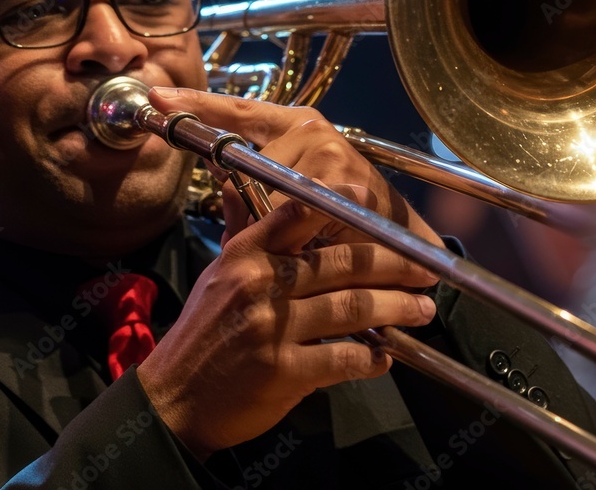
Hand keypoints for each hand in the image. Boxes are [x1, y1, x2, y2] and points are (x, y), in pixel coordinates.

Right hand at [137, 198, 437, 458]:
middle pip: (340, 264)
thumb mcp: (220, 276)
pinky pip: (342, 358)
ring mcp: (273, 328)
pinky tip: (385, 357)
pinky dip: (370, 358)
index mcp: (245, 256)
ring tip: (420, 309)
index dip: (336, 202)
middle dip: (392, 265)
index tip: (369, 197)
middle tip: (424, 269)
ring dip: (395, 308)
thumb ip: (255, 245)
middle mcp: (260, 285)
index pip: (294, 216)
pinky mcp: (283, 371)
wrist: (171, 398)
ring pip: (351, 308)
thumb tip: (275, 210)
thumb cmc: (201, 334)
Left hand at [148, 87, 444, 249]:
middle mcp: (312, 129)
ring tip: (305, 239)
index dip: (195, 104)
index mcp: (294, 123)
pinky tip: (314, 244)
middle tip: (277, 230)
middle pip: (246, 169)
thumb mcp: (286, 197)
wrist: (403, 239)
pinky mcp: (349, 186)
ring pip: (269, 198)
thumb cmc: (342, 217)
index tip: (156, 96)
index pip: (237, 111)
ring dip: (276, 229)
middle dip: (250, 209)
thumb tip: (220, 186)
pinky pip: (297, 217)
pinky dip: (297, 238)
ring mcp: (332, 154)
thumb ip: (245, 192)